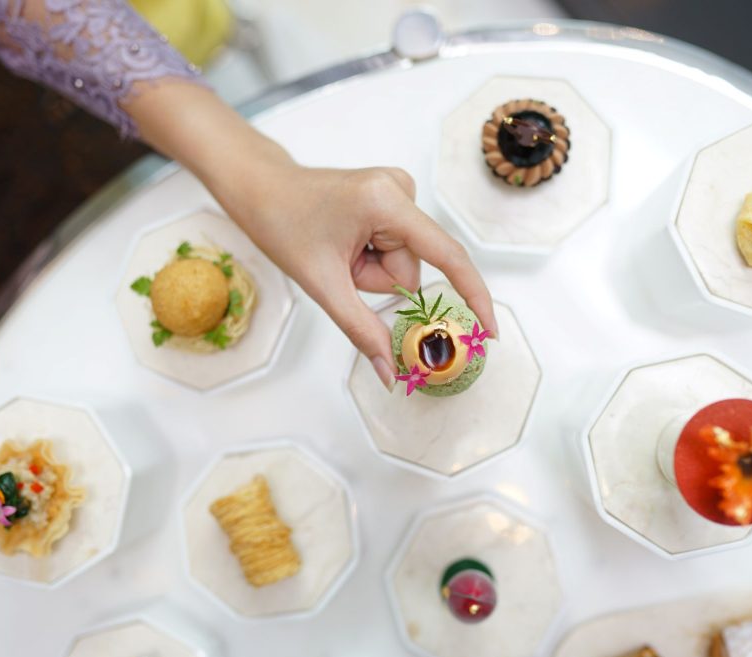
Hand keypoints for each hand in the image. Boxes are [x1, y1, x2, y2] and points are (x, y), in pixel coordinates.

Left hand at [216, 163, 497, 388]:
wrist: (261, 189)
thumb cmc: (283, 224)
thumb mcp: (322, 284)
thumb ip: (361, 330)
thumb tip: (391, 372)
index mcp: (386, 202)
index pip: (447, 256)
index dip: (473, 296)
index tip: (489, 331)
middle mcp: (400, 189)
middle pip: (411, 267)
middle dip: (377, 281)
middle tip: (338, 264)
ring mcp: (397, 190)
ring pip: (402, 261)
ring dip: (370, 270)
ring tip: (336, 251)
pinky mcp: (392, 197)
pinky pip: (395, 248)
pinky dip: (370, 257)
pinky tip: (344, 241)